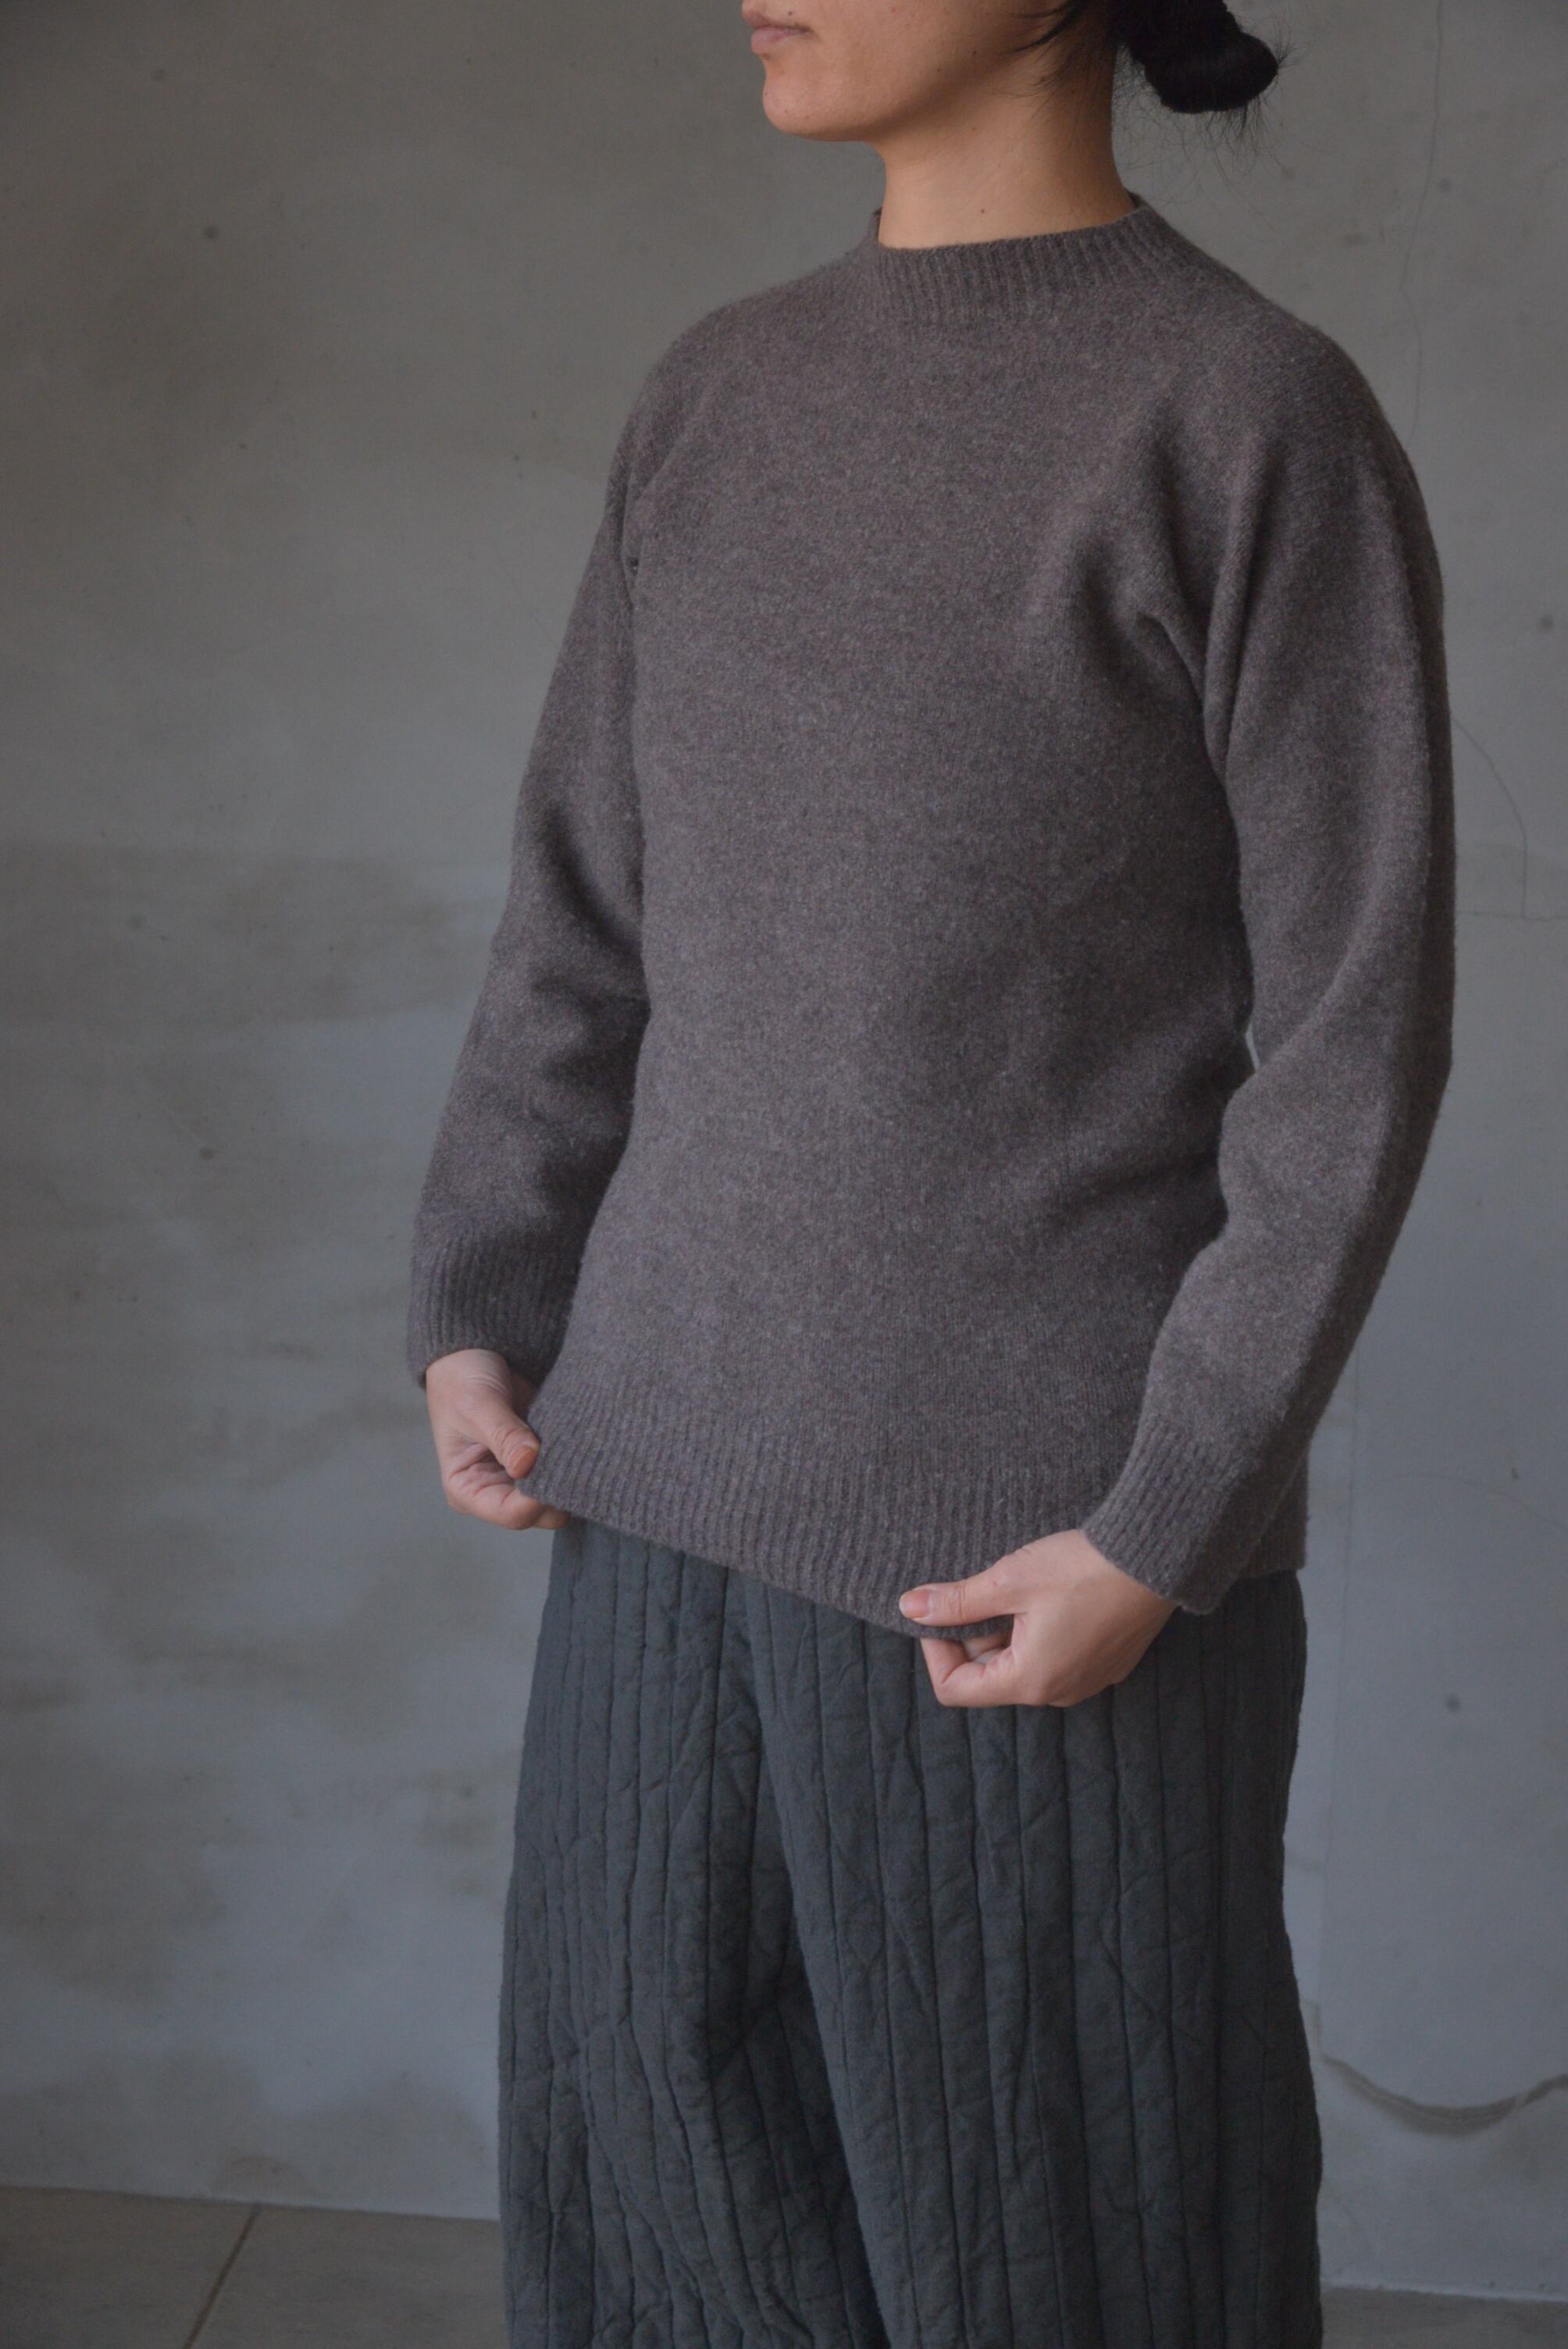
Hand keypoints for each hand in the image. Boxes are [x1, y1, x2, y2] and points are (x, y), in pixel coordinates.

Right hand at [423, 1349, 571, 1531]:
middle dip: (558, 1490)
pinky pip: (567, 1471)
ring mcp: (521, 1477)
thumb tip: (528, 1463)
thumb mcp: (477, 1405)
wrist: (476, 1350)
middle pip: (541, 1513)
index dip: (538, 1500)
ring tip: (574, 1443)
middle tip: (571, 1455)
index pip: (512, 1514)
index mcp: (467, 1489)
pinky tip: (580, 1438)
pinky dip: (575, 1460)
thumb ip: (504, 1434)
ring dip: (569, 1475)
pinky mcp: (541, 1458)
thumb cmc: (462, 1379)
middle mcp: (495, 1491)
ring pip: (558, 1496)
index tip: (557, 1469)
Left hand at [898, 1528, 1176, 1706]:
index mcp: (1029, 1681)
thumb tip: (909, 1608)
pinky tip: (1047, 1594)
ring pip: (1022, 1665)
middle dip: (973, 1636)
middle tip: (981, 1590)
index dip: (937, 1651)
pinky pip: (1055, 1658)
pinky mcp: (1106, 1663)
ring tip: (1015, 1587)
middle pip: (989, 1677)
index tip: (941, 1612)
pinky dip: (1037, 1632)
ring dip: (1005, 1632)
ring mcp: (1087, 1680)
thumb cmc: (1080, 1568)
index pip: (955, 1690)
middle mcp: (1058, 1693)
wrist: (1154, 1556)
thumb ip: (956, 1601)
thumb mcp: (1007, 1581)